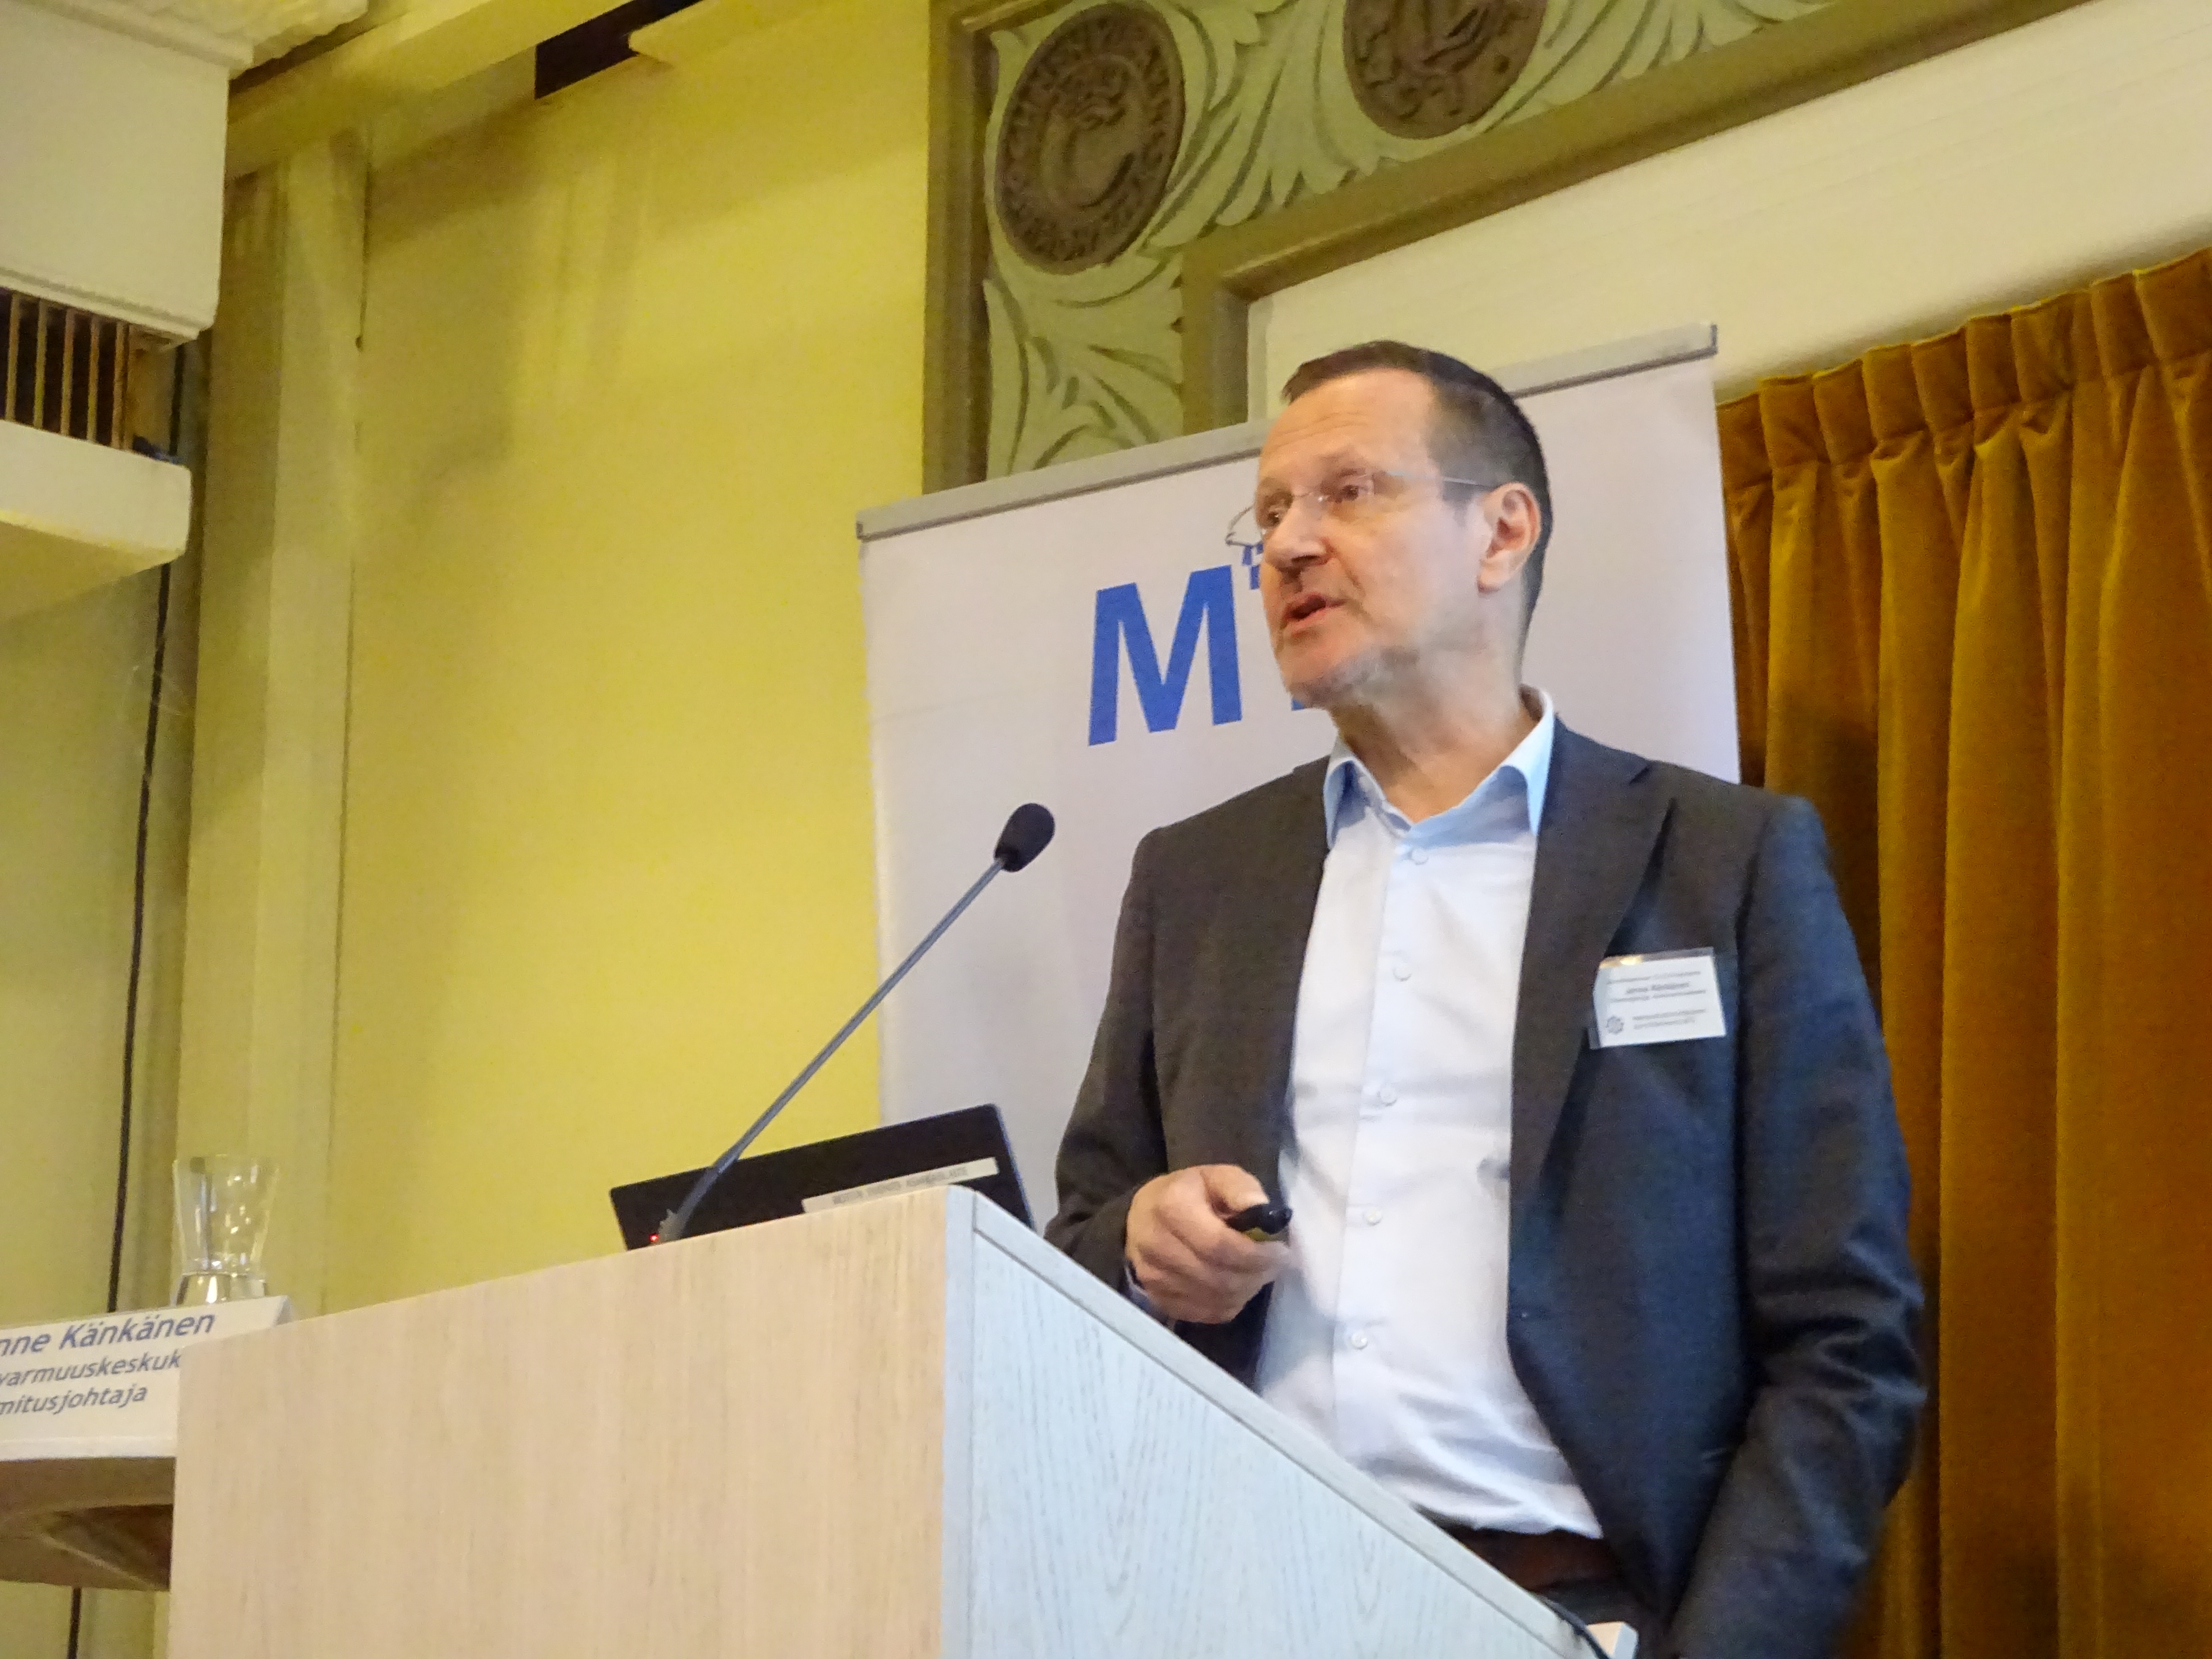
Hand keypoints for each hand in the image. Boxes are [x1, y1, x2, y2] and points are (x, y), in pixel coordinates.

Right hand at [1125, 1165, 1288, 1324]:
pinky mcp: (1156, 1299)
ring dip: (1246, 1289)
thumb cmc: (1192, 1193)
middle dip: (1256, 1274)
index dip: (1256, 1255)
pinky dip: (1229, 1303)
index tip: (1282, 1252)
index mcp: (1170, 1206)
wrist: (1147, 1215)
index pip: (1219, 1245)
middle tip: (1276, 1265)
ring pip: (1214, 1298)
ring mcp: (1152, 1276)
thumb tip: (1261, 1209)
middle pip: (1218, 1277)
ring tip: (1257, 1272)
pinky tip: (1237, 1285)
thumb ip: (1240, 1188)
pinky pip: (1205, 1313)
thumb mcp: (1218, 1176)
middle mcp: (1154, 1244)